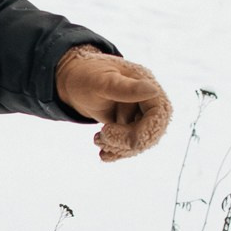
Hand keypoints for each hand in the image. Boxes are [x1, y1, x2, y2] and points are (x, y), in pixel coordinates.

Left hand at [56, 46, 171, 160]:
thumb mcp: (102, 81)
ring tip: (98, 139)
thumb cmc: (86, 75)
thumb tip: (154, 90)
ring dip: (118, 146)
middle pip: (150, 133)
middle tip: (101, 136)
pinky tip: (104, 154)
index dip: (142, 132)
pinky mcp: (129, 125)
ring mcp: (139, 114)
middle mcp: (147, 100)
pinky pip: (130, 145)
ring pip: (139, 142)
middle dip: (125, 141)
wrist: (72, 81)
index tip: (111, 131)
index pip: (158, 115)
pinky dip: (117, 151)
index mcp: (147, 84)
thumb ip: (126, 88)